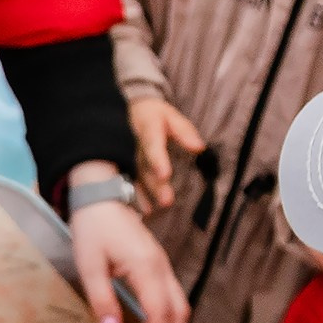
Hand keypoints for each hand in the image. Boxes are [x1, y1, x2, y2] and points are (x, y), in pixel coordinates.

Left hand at [68, 168, 190, 322]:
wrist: (101, 197)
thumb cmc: (92, 229)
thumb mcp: (89, 266)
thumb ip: (102, 299)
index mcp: (146, 267)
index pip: (161, 312)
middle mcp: (161, 267)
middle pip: (179, 311)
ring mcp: (163, 265)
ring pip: (178, 304)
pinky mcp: (158, 264)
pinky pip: (169, 295)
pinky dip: (165, 316)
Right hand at [127, 96, 205, 210]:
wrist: (129, 111)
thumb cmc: (154, 115)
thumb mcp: (171, 116)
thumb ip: (184, 131)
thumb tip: (199, 147)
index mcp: (147, 128)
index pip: (152, 144)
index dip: (157, 160)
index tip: (165, 174)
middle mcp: (133, 144)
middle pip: (144, 166)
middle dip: (154, 185)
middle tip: (167, 201)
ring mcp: (126, 155)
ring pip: (135, 176)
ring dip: (145, 194)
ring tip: (154, 210)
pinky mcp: (123, 165)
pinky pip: (129, 181)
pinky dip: (136, 196)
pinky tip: (144, 210)